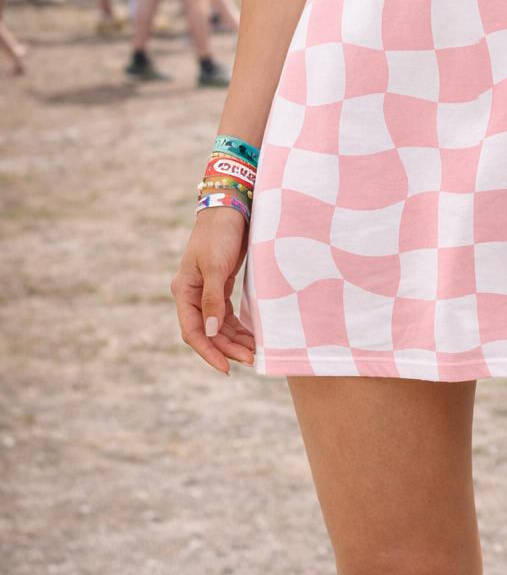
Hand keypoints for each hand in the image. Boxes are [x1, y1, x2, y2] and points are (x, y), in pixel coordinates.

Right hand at [171, 209, 255, 373]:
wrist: (231, 207)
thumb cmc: (220, 233)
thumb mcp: (215, 266)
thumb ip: (212, 299)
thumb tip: (210, 332)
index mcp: (184, 290)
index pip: (193, 331)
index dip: (208, 351)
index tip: (226, 368)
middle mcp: (192, 294)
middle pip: (207, 332)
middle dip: (227, 348)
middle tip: (250, 359)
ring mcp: (206, 290)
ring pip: (218, 325)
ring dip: (234, 340)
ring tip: (254, 352)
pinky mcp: (220, 285)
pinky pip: (226, 314)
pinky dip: (237, 326)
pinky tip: (251, 336)